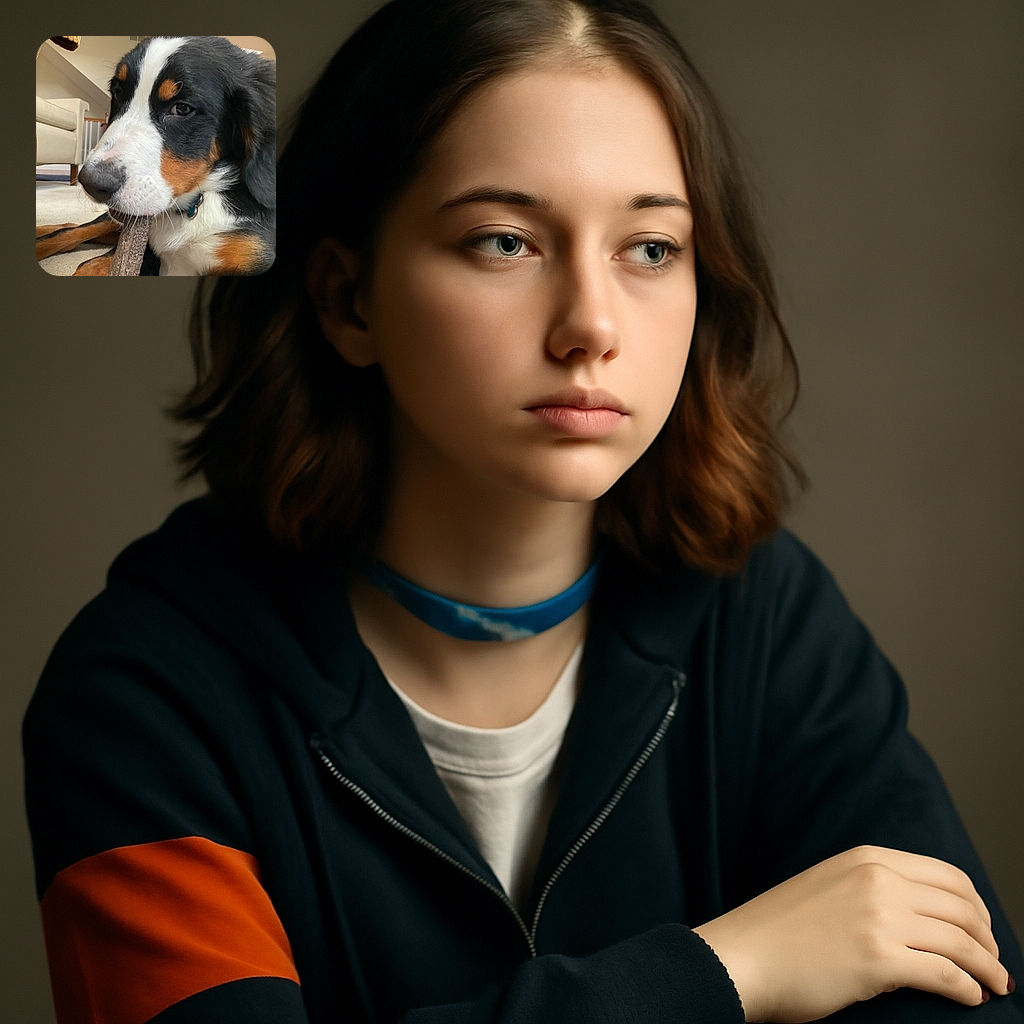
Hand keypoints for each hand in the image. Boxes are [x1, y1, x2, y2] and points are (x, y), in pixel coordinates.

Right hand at [694, 845, 1013, 1021]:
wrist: (742, 956)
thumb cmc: (779, 931)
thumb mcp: (828, 886)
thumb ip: (870, 887)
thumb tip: (920, 915)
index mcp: (866, 858)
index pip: (947, 875)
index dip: (975, 906)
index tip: (983, 930)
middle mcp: (877, 879)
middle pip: (962, 907)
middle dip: (988, 938)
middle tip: (995, 963)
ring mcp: (879, 917)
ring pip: (961, 941)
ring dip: (987, 967)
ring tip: (995, 985)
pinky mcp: (879, 959)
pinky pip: (946, 974)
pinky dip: (968, 988)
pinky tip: (971, 998)